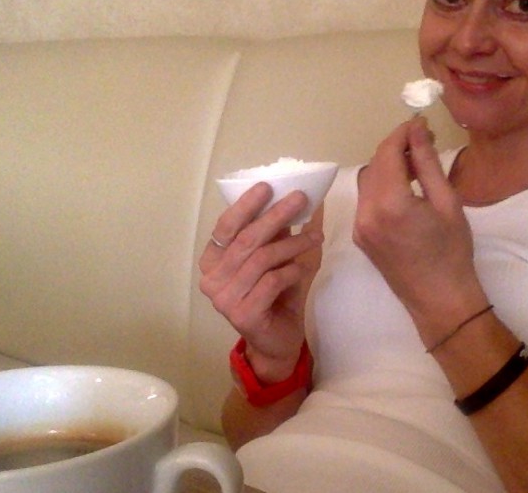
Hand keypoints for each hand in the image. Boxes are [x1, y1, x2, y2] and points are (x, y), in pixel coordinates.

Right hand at [199, 184, 322, 381]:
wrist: (278, 341)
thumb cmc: (275, 296)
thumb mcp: (277, 259)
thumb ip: (277, 234)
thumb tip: (294, 198)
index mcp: (213, 261)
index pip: (226, 227)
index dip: (246, 205)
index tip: (267, 186)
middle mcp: (212, 279)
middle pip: (246, 239)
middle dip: (275, 216)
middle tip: (300, 199)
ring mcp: (224, 299)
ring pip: (261, 259)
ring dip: (292, 244)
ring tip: (315, 238)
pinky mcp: (242, 314)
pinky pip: (271, 281)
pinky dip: (291, 271)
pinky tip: (303, 268)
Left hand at [354, 118, 487, 336]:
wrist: (439, 299)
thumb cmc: (452, 252)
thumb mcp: (447, 203)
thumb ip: (428, 163)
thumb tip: (417, 130)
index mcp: (390, 203)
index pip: (388, 152)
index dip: (402, 133)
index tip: (420, 124)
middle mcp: (366, 213)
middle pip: (374, 163)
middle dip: (396, 148)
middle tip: (423, 142)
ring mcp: (359, 226)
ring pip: (367, 180)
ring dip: (387, 166)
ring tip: (416, 168)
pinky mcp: (360, 236)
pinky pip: (366, 200)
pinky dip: (382, 187)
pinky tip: (405, 191)